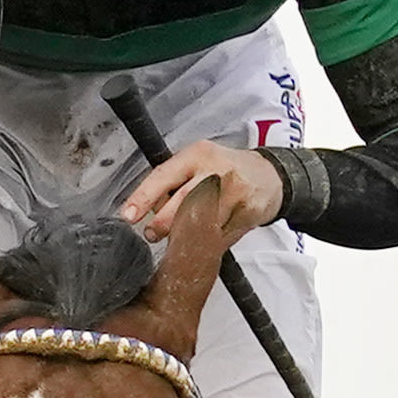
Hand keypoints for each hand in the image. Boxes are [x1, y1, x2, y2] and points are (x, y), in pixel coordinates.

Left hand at [118, 138, 283, 243]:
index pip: (164, 176)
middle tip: (152, 233)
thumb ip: (170, 182)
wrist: (268, 176)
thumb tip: (143, 209)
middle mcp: (217, 171)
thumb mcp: (195, 163)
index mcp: (197, 155)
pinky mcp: (248, 213)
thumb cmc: (223, 170)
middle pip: (182, 204)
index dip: (143, 198)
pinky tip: (208, 233)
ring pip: (200, 224)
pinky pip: (218, 236)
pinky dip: (207, 241)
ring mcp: (235, 193)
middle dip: (162, 224)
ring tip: (184, 232)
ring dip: (186, 235)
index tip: (129, 216)